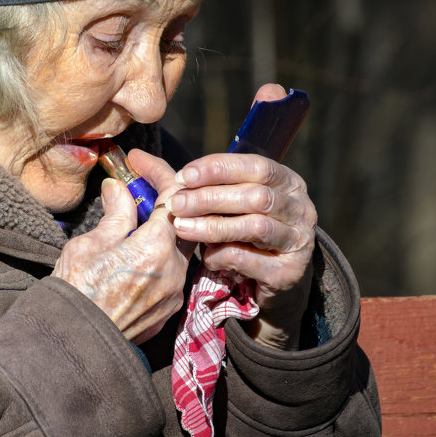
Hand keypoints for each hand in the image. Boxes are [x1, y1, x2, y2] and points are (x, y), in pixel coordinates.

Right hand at [51, 159, 191, 343]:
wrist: (73, 346)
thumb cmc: (75, 294)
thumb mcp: (89, 245)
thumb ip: (115, 215)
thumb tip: (119, 188)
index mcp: (155, 248)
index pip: (173, 196)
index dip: (157, 172)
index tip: (137, 162)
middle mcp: (174, 270)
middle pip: (183, 221)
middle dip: (163, 200)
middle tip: (137, 188)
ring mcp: (174, 293)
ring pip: (178, 248)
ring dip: (160, 230)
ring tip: (131, 221)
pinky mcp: (168, 310)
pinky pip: (171, 273)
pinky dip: (158, 256)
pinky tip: (134, 253)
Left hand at [159, 83, 316, 350]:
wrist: (270, 281)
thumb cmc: (238, 229)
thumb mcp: (219, 199)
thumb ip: (185, 179)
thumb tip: (135, 156)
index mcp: (286, 180)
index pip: (255, 165)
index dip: (218, 169)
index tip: (184, 176)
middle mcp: (300, 206)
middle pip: (255, 195)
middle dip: (211, 199)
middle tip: (176, 205)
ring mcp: (299, 240)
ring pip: (255, 226)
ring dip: (214, 226)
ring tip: (183, 229)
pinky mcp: (290, 272)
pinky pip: (255, 261)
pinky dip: (226, 256)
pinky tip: (207, 258)